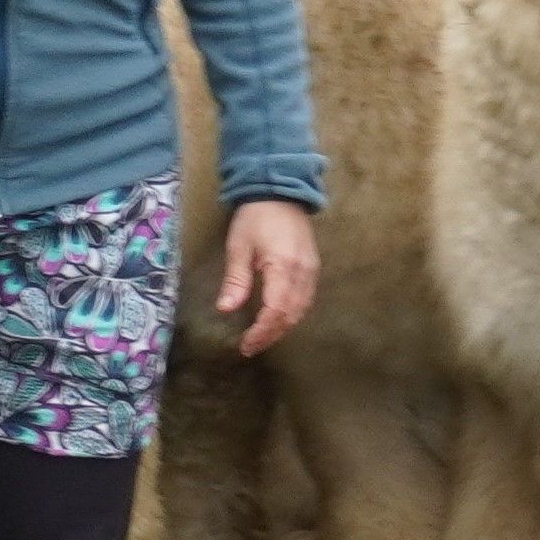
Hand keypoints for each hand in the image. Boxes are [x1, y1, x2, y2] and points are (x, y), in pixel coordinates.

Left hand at [214, 198, 319, 355]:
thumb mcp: (239, 247)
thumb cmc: (255, 217)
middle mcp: (302, 272)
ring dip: (282, 328)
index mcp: (283, 266)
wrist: (280, 192)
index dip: (262, 332)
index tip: (246, 344)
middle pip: (291, 315)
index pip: (276, 310)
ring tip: (262, 338)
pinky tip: (278, 320)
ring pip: (301, 310)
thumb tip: (225, 309)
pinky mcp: (313, 268)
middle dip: (271, 335)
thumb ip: (236, 280)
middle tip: (250, 347)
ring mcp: (311, 270)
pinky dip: (292, 314)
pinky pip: (306, 299)